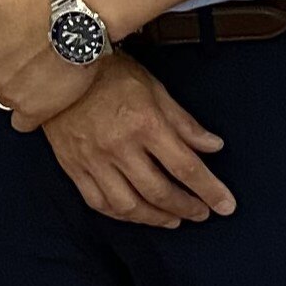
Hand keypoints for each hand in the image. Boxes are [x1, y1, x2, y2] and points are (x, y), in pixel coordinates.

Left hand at [0, 0, 93, 124]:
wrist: (77, 16)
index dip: (4, 44)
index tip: (22, 37)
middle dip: (13, 66)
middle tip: (37, 52)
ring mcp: (8, 94)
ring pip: (9, 96)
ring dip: (24, 88)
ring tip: (48, 70)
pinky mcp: (32, 110)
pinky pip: (23, 122)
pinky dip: (32, 112)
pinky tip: (45, 98)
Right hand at [41, 54, 233, 227]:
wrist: (59, 66)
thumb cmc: (110, 73)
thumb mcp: (155, 89)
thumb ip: (184, 123)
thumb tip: (213, 146)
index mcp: (145, 124)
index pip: (185, 167)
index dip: (210, 190)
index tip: (225, 205)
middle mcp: (119, 147)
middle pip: (160, 192)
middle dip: (186, 208)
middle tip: (201, 213)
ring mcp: (94, 160)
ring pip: (129, 206)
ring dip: (156, 218)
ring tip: (173, 219)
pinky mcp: (74, 166)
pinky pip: (99, 203)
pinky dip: (121, 215)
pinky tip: (135, 214)